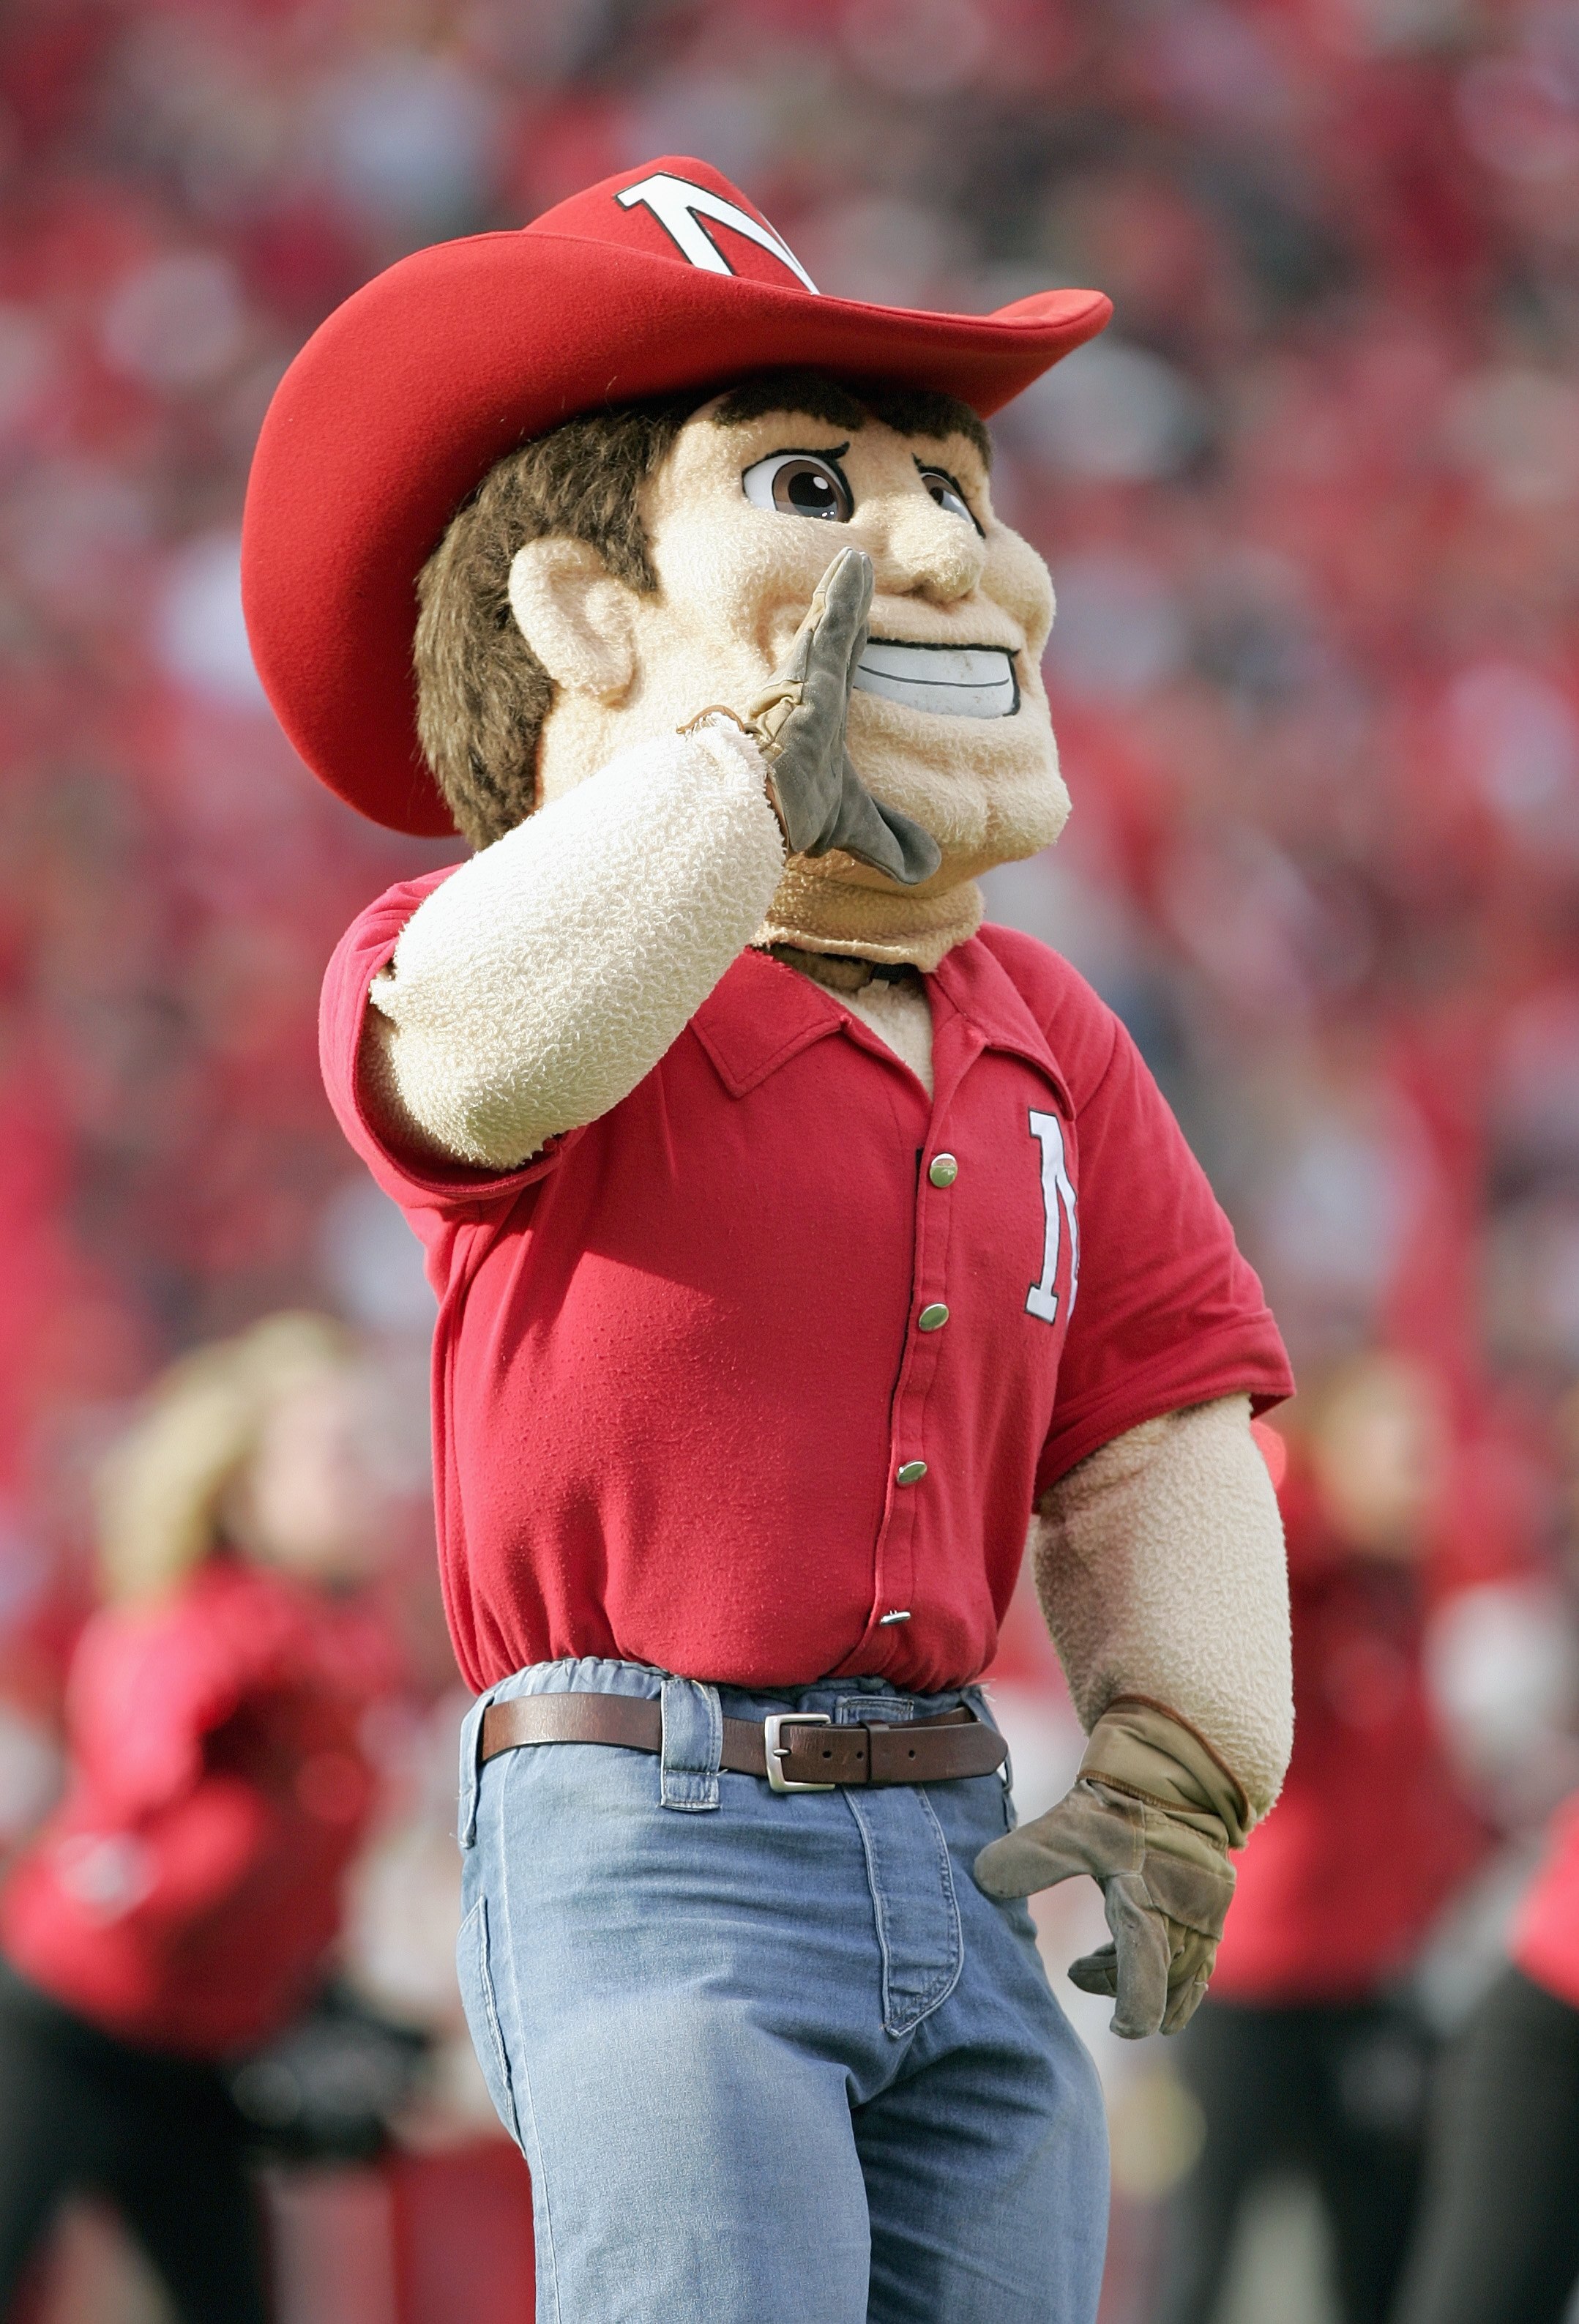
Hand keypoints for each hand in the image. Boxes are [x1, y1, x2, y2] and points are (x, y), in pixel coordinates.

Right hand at [740, 548, 939, 887]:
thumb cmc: (792, 814)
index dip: (847, 644)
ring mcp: (805, 684)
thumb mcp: (854, 825)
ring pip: (830, 626)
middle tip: (856, 565)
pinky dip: (844, 594)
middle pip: (834, 641)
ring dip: (845, 591)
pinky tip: (854, 561)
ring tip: (857, 556)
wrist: (755, 812)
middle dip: (844, 604)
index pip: (839, 674)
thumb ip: (890, 839)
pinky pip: (829, 625)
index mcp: (819, 721)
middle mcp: (809, 697)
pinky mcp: (805, 677)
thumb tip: (929, 867)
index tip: (859, 616)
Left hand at [974, 1777, 1232, 2037]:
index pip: (1146, 1969)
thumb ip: (1031, 1855)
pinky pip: (1197, 1957)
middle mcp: (1186, 1915)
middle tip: (1079, 1974)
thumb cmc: (1121, 1799)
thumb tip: (983, 1878)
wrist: (1176, 1769)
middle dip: (1123, 1988)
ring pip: (1182, 1972)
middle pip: (1163, 1979)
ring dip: (1144, 1979)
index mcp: (1150, 1900)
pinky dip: (1167, 1967)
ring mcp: (1205, 1913)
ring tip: (1095, 1967)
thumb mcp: (1071, 1825)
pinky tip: (1124, 1954)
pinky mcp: (1212, 1907)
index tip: (1121, 2030)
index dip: (1135, 2007)